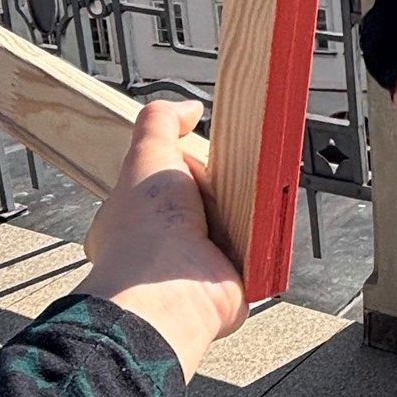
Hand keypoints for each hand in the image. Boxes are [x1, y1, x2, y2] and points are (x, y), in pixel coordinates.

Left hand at [82, 99, 246, 379]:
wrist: (170, 289)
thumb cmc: (145, 232)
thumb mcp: (147, 155)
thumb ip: (161, 123)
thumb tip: (188, 107)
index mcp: (135, 219)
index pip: (169, 183)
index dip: (189, 168)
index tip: (203, 162)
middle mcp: (164, 245)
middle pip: (207, 202)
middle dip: (220, 191)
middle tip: (226, 184)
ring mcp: (196, 266)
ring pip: (231, 226)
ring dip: (243, 213)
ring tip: (248, 200)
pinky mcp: (228, 282)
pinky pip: (253, 252)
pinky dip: (261, 240)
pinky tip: (261, 227)